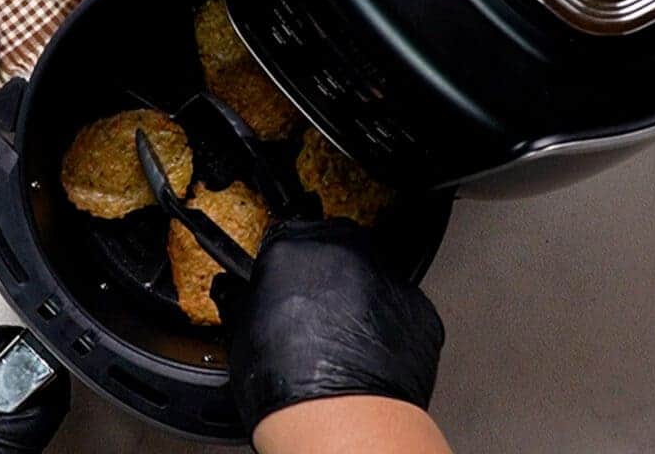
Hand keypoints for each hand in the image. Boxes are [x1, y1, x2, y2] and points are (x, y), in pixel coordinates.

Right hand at [213, 219, 444, 434]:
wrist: (339, 421)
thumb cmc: (288, 383)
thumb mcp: (242, 330)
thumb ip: (244, 297)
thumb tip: (236, 293)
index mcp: (295, 246)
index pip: (288, 234)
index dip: (285, 261)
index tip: (285, 280)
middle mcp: (344, 251)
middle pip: (335, 244)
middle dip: (325, 269)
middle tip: (312, 307)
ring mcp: (386, 278)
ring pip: (371, 273)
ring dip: (359, 292)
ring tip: (340, 334)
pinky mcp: (418, 307)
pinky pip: (399, 305)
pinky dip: (386, 320)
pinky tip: (368, 349)